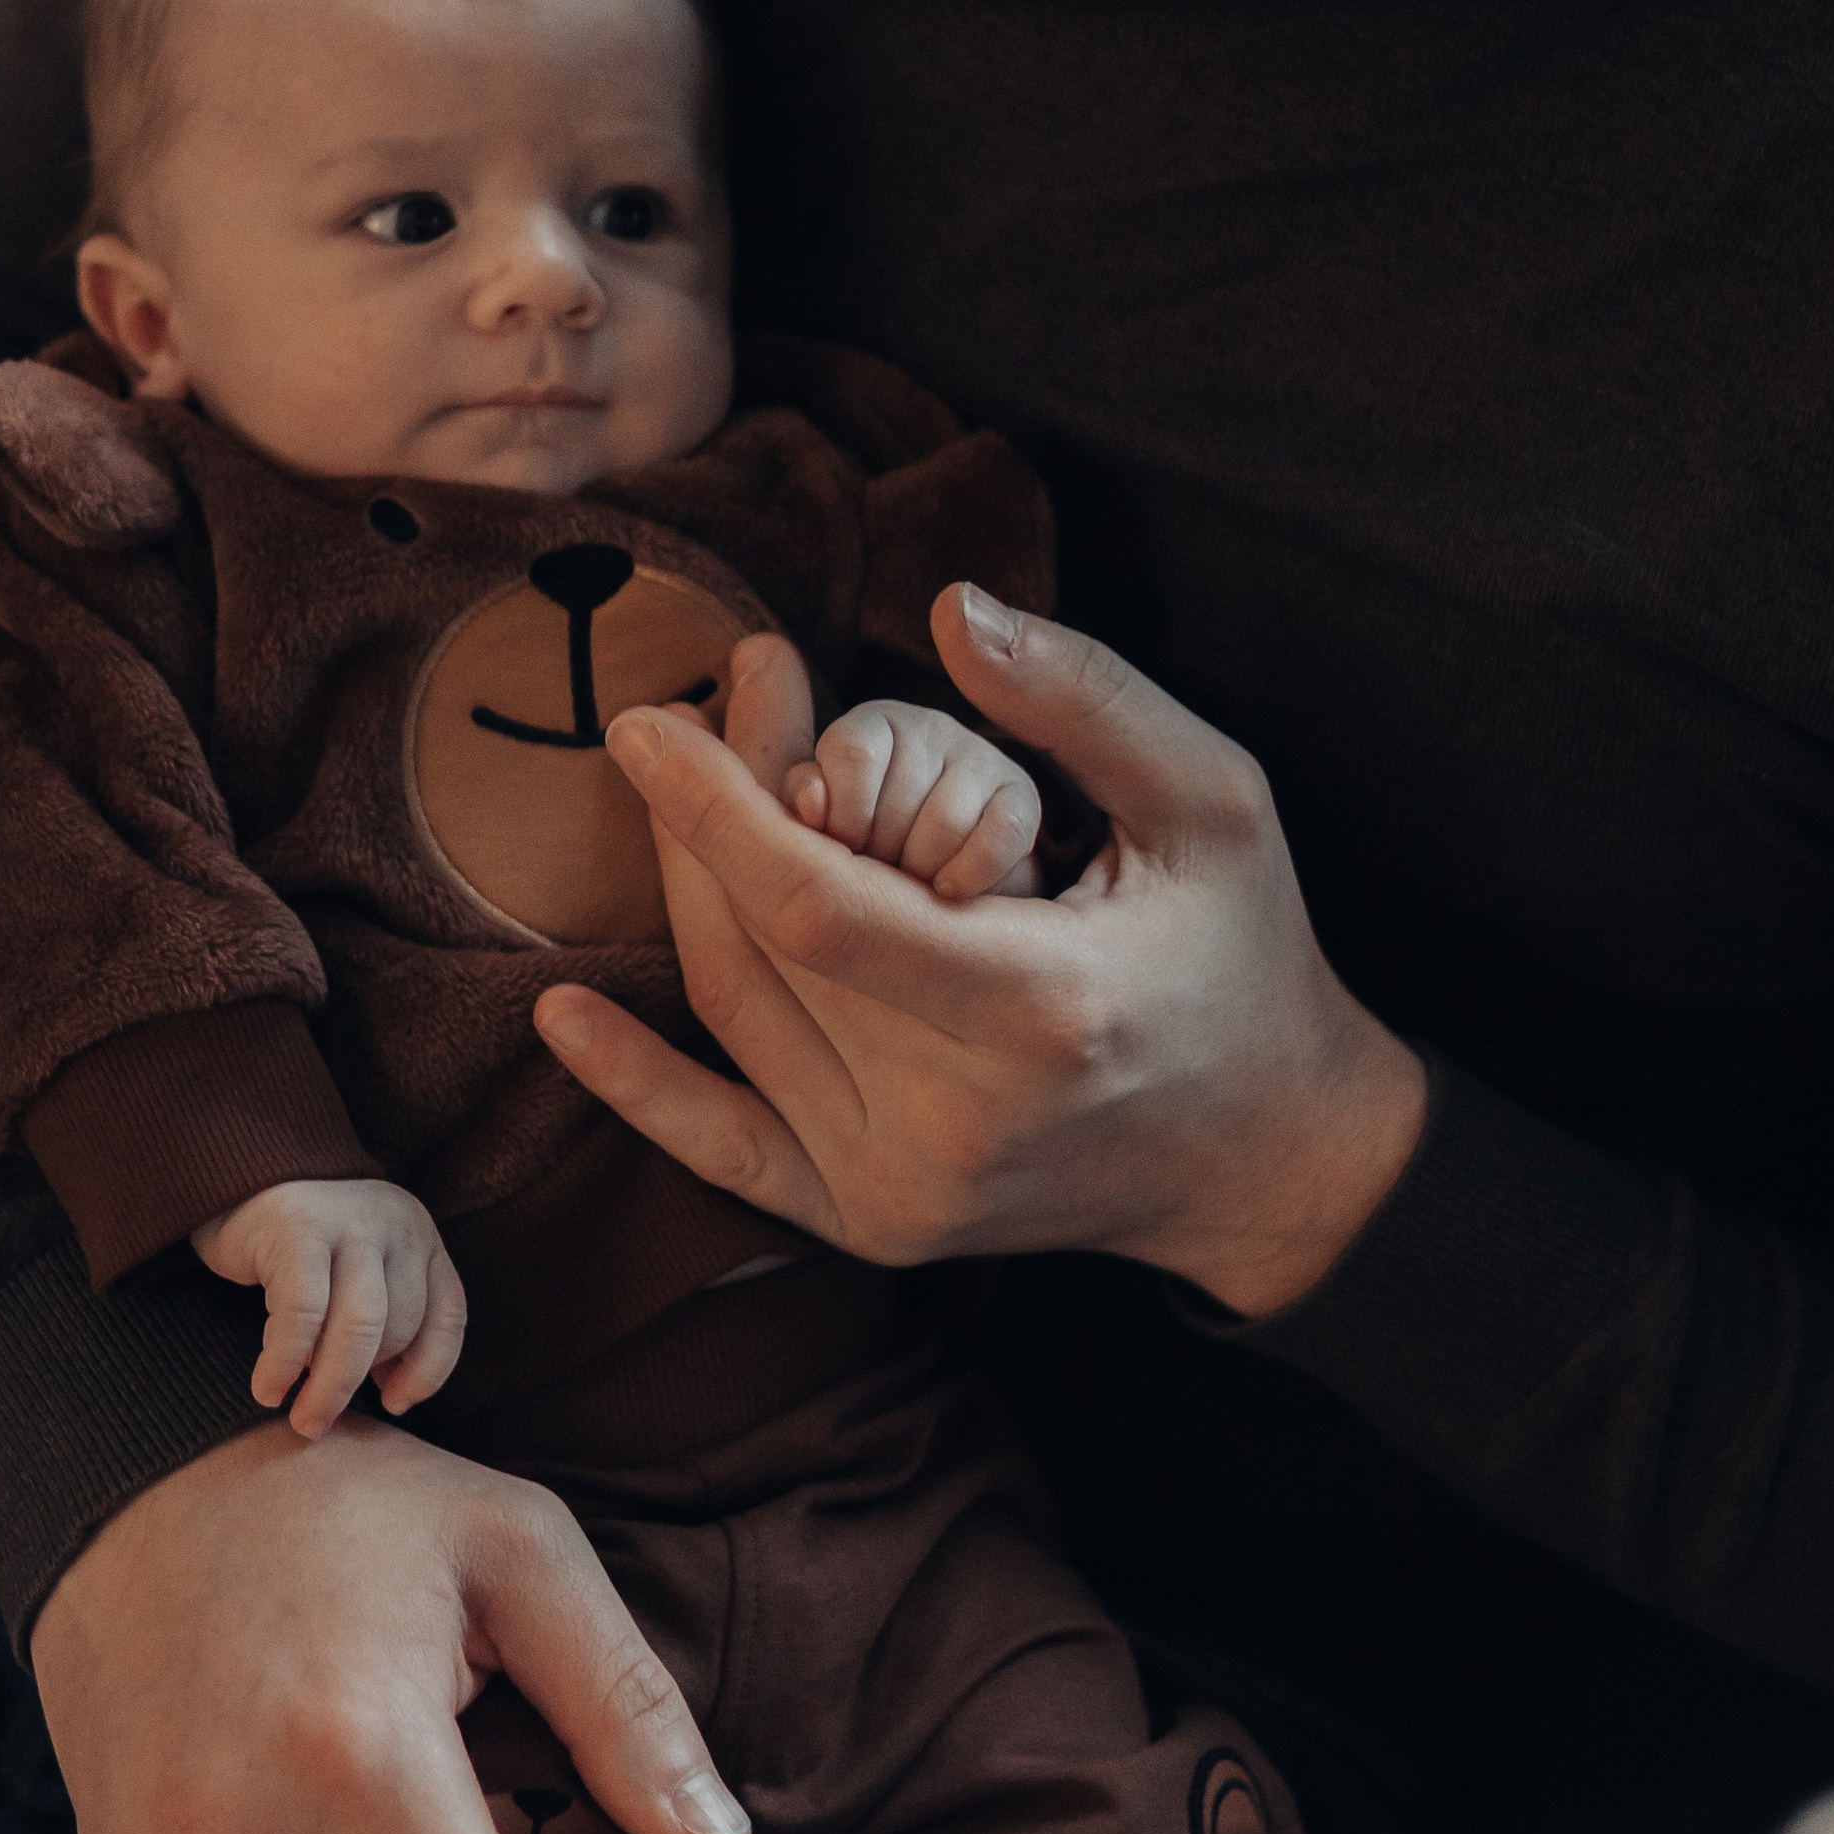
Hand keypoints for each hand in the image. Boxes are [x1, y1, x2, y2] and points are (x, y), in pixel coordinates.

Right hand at [195, 1177, 467, 1439]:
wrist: (238, 1180)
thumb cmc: (302, 1251)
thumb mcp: (360, 1278)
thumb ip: (386, 1323)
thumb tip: (395, 1394)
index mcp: (420, 1239)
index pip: (448, 1316)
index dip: (428, 1372)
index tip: (394, 1404)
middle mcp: (395, 1225)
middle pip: (399, 1327)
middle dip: (360, 1385)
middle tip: (321, 1422)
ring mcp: (350, 1223)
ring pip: (358, 1326)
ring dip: (330, 1386)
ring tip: (302, 1419)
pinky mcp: (298, 1230)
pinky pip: (302, 1314)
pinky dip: (285, 1362)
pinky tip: (268, 1389)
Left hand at [535, 591, 1426, 1317]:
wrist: (1268, 1159)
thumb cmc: (1242, 956)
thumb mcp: (1213, 803)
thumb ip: (1086, 699)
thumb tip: (950, 608)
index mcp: (1039, 1012)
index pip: (817, 909)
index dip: (715, 810)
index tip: (651, 720)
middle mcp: (957, 1122)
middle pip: (763, 952)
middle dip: (710, 815)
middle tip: (702, 704)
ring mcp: (905, 1191)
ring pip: (739, 1022)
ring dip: (688, 891)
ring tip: (682, 777)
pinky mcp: (877, 1225)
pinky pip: (728, 1152)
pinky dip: (640, 1087)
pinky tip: (565, 1014)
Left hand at [790, 696, 1044, 899]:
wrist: (933, 877)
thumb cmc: (859, 843)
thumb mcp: (814, 820)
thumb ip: (799, 800)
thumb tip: (811, 798)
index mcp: (870, 726)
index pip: (854, 753)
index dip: (844, 815)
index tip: (841, 851)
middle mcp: (927, 727)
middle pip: (900, 798)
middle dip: (881, 856)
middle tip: (875, 878)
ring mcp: (980, 756)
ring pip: (948, 822)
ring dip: (922, 872)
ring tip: (908, 887)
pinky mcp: (1021, 794)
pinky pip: (1002, 834)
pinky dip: (972, 873)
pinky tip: (949, 890)